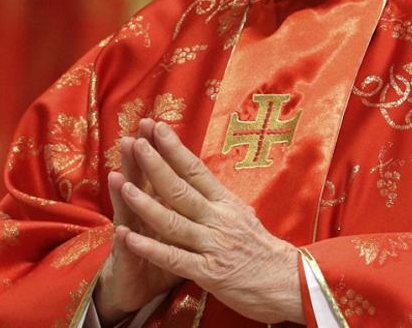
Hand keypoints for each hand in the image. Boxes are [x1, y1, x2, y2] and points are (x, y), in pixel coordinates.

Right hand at [94, 120, 181, 325]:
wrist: (135, 288)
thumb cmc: (161, 254)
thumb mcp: (178, 225)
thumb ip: (184, 201)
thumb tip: (205, 177)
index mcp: (159, 203)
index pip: (161, 172)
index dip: (160, 151)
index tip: (158, 125)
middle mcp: (141, 215)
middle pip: (140, 184)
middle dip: (138, 162)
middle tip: (132, 137)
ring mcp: (131, 237)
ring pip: (127, 213)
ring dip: (123, 195)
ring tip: (116, 175)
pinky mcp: (127, 263)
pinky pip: (127, 253)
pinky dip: (126, 243)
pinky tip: (122, 232)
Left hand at [119, 119, 303, 324]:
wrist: (288, 282)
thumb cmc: (263, 250)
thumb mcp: (243, 216)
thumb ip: (218, 201)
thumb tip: (200, 181)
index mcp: (226, 203)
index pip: (196, 170)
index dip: (175, 149)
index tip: (157, 128)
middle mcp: (218, 218)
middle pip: (182, 188)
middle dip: (156, 165)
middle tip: (135, 143)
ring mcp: (212, 244)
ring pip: (174, 220)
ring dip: (145, 203)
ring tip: (123, 185)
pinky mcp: (208, 272)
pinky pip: (174, 258)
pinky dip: (150, 247)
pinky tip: (128, 238)